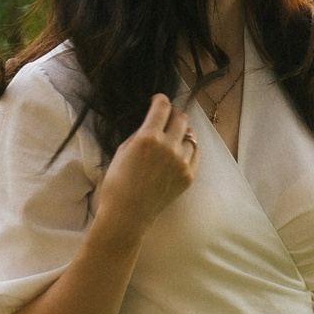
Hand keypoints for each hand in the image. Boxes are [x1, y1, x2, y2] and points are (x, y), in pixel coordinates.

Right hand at [92, 94, 198, 248]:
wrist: (127, 214)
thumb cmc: (118, 182)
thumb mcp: (123, 150)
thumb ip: (141, 132)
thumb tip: (154, 121)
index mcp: (148, 138)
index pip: (163, 107)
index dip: (160, 100)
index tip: (158, 100)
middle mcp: (169, 147)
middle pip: (181, 117)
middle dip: (173, 113)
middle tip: (167, 116)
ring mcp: (181, 163)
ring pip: (190, 135)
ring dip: (182, 132)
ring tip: (173, 136)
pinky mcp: (189, 176)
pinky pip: (196, 154)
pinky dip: (189, 149)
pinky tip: (179, 152)